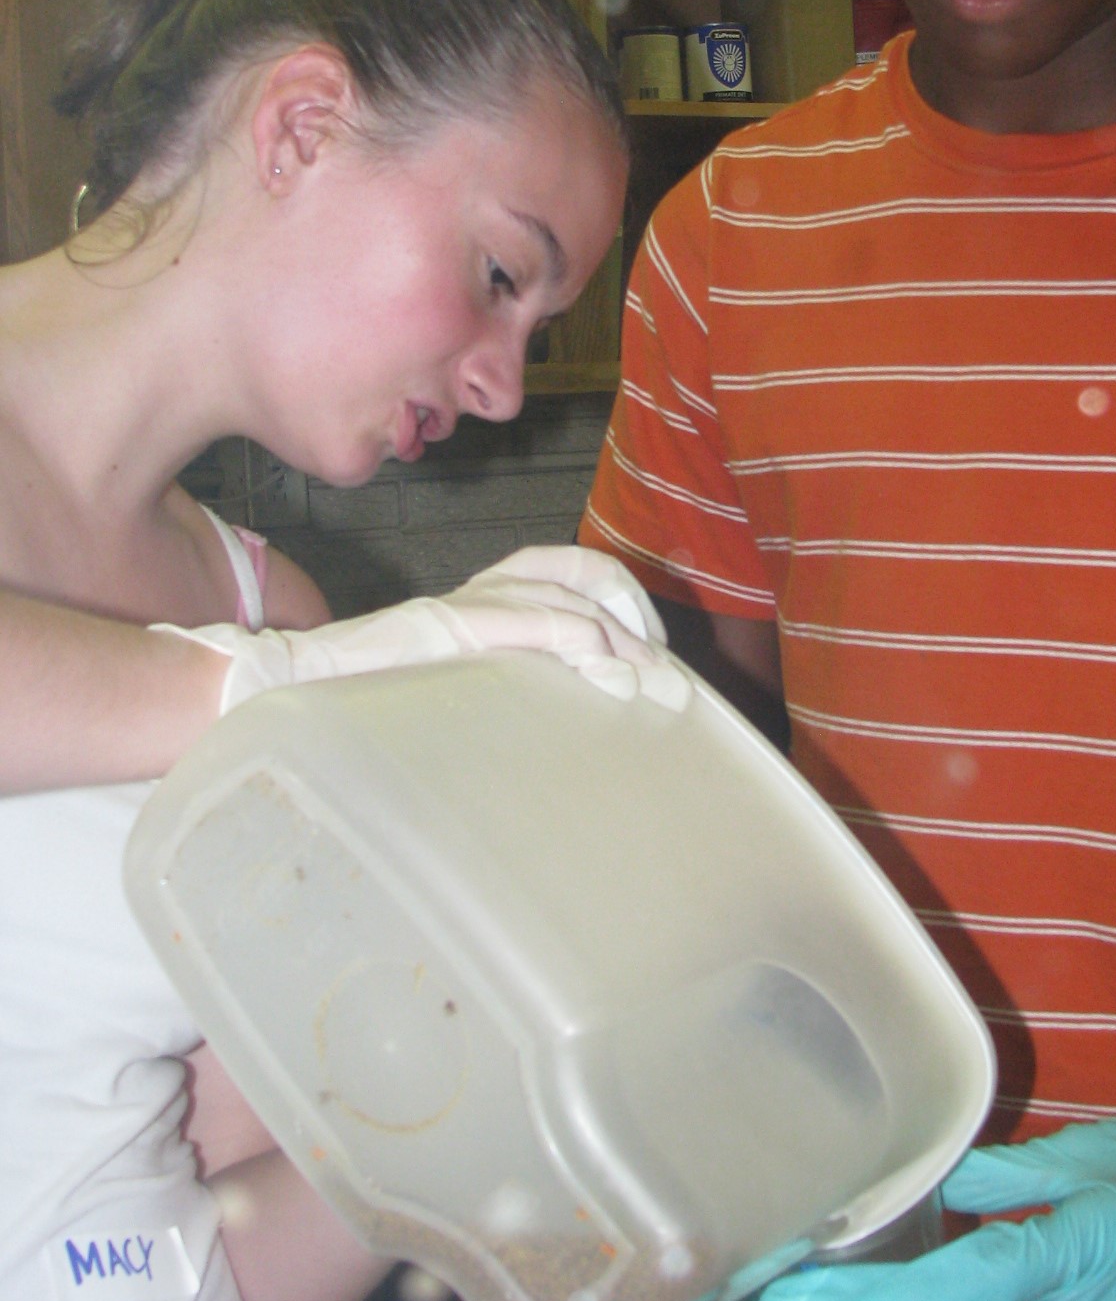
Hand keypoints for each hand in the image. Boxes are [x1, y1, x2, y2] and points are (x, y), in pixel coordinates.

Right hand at [155, 544, 690, 714]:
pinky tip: (602, 667)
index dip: (617, 595)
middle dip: (632, 608)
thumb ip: (488, 696)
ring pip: (559, 590)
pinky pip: (521, 620)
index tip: (652, 651)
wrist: (267, 702)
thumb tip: (553, 732)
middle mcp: (469, 594)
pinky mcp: (437, 631)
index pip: (563, 568)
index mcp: (472, 603)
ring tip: (645, 679)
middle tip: (663, 670)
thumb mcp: (440, 697)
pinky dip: (573, 637)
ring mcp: (453, 608)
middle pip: (574, 567)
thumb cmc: (348, 711)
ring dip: (616, 632)